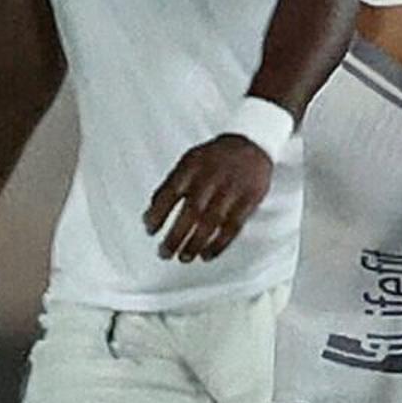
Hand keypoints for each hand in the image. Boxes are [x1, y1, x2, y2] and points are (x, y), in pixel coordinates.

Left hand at [146, 135, 277, 262]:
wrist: (252, 144)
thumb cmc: (215, 157)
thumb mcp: (189, 161)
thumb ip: (170, 184)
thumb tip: (150, 211)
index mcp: (193, 167)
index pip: (170, 192)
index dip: (158, 213)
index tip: (149, 230)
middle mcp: (211, 178)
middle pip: (191, 211)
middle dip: (176, 235)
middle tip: (164, 253)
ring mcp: (232, 190)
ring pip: (212, 222)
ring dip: (195, 243)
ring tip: (184, 257)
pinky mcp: (249, 200)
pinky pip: (233, 227)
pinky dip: (219, 244)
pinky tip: (207, 255)